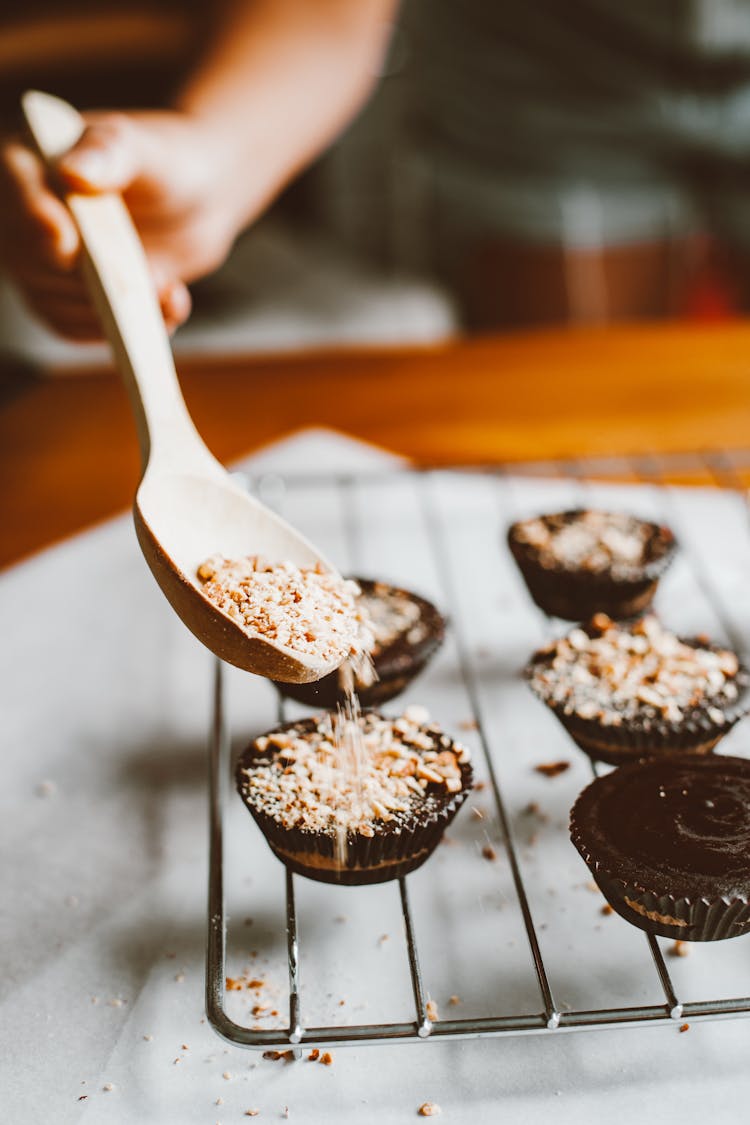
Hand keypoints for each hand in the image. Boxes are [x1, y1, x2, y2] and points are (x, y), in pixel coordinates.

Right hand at [0, 110, 238, 340]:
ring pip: (57, 306)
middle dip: (92, 280)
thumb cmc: (165, 160)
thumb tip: (73, 172)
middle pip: (33, 263)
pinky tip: (170, 308)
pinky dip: (126, 329)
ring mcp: (47, 264)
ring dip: (114, 311)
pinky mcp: (76, 298)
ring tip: (170, 291)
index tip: (68, 246)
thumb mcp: (142, 149)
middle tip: (153, 278)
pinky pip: (83, 328)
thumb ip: (109, 156)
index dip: (36, 221)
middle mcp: (25, 218)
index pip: (15, 193)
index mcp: (29, 165)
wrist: (197, 198)